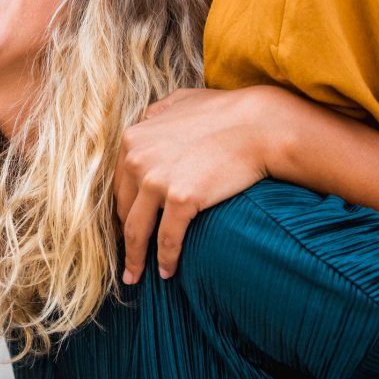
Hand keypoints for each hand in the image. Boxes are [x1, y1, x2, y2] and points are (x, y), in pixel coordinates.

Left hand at [115, 86, 289, 283]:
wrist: (259, 125)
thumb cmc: (226, 112)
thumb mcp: (180, 101)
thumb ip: (157, 113)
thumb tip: (147, 119)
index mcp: (133, 139)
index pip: (119, 185)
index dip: (122, 210)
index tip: (125, 229)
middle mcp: (137, 159)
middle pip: (123, 210)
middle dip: (124, 238)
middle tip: (127, 259)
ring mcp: (157, 180)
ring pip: (137, 231)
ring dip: (135, 259)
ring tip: (136, 277)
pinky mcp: (181, 199)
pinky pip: (167, 240)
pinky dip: (165, 260)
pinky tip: (168, 272)